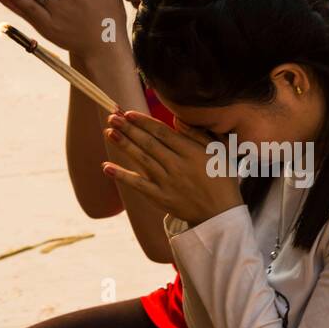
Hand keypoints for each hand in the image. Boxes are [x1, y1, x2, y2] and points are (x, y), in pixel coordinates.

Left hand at [102, 110, 244, 225]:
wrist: (221, 214)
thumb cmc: (221, 179)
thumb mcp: (218, 152)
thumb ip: (198, 134)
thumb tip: (176, 119)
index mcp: (191, 152)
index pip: (162, 133)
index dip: (144, 122)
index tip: (128, 113)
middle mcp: (177, 166)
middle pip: (148, 144)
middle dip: (129, 129)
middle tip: (112, 116)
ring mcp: (167, 183)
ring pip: (141, 160)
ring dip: (124, 145)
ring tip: (109, 132)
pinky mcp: (160, 198)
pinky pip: (138, 185)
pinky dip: (122, 176)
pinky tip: (107, 167)